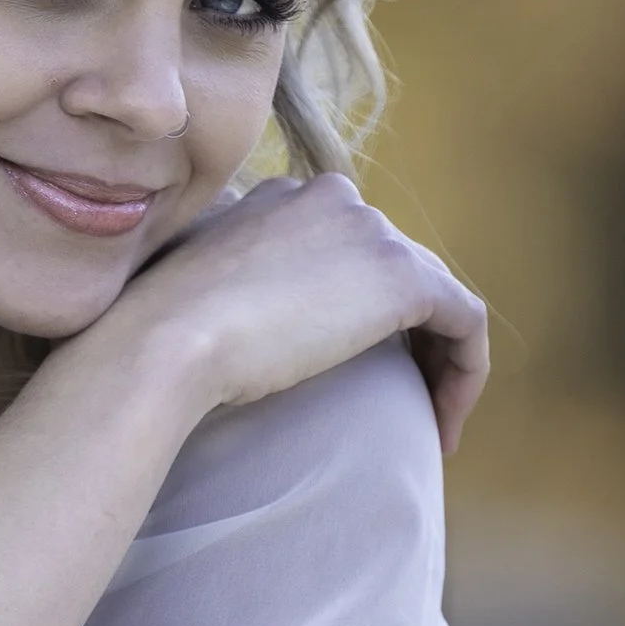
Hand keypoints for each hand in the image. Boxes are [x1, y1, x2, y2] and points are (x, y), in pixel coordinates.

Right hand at [110, 177, 490, 451]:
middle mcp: (334, 198)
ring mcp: (370, 231)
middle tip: (404, 405)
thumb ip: (231, 292)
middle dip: (410, 340)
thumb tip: (244, 331)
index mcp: (283, 196)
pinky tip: (443, 429)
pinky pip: (465, 322)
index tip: (350, 375)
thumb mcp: (197, 296)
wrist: (165, 341)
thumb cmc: (159, 335)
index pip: (348, 249)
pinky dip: (465, 374)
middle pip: (396, 270)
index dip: (360, 316)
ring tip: (430, 425)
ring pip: (437, 296)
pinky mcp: (402, 276)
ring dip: (441, 364)